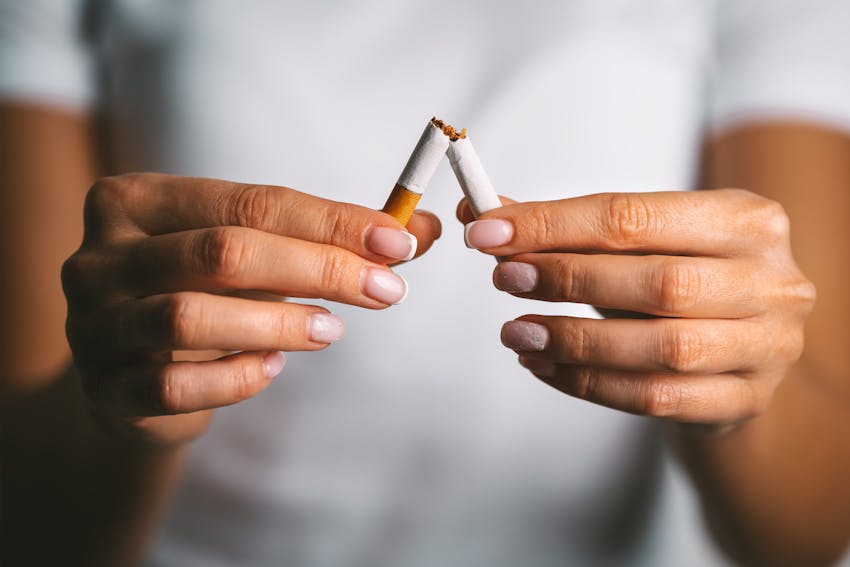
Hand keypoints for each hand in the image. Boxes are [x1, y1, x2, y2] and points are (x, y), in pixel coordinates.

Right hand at [63, 173, 439, 444]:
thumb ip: (330, 239)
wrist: (135, 372)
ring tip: (332, 331)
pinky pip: (175, 387)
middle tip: (385, 290)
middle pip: (223, 251)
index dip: (332, 222)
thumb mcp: (258, 255)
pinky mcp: (104, 390)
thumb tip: (420, 230)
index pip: (250, 202)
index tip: (399, 243)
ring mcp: (94, 325)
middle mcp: (102, 257)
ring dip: (279, 323)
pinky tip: (274, 369)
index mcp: (137, 201)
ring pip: (191, 318)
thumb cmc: (207, 295)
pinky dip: (237, 378)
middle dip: (320, 269)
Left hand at [459, 190, 814, 426]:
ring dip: (576, 341)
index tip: (487, 232)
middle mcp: (771, 280)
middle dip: (568, 279)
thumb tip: (480, 214)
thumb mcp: (635, 244)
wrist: (739, 350)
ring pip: (663, 349)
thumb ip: (562, 227)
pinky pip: (659, 399)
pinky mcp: (747, 399)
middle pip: (658, 282)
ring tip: (516, 333)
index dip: (553, 224)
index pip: (634, 216)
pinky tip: (544, 366)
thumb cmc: (677, 282)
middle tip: (504, 280)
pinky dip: (590, 385)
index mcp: (745, 219)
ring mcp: (768, 346)